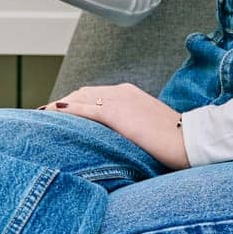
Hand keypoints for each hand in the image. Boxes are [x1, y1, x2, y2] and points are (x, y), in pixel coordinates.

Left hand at [38, 83, 189, 170]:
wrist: (190, 141)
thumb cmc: (174, 140)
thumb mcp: (148, 127)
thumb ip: (130, 125)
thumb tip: (119, 137)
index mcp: (128, 93)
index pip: (93, 94)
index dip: (74, 102)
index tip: (60, 112)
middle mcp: (121, 92)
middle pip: (82, 94)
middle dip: (63, 104)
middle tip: (44, 115)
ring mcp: (118, 100)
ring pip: (79, 99)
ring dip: (59, 107)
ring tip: (42, 116)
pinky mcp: (117, 113)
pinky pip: (84, 109)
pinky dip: (66, 110)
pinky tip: (52, 113)